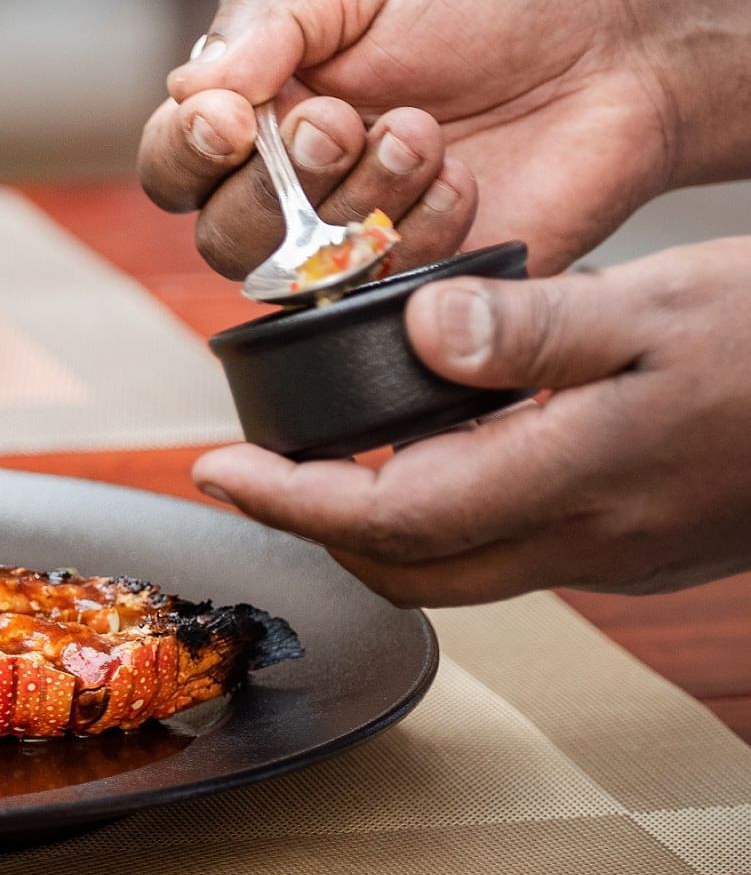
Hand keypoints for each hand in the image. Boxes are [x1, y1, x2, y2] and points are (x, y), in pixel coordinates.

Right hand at [139, 0, 677, 277]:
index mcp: (261, 104)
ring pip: (292, 272)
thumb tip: (191, 84)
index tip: (232, 118)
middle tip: (341, 120)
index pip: (175, 158)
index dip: (186, 150)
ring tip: (424, 132)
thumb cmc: (487, 0)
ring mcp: (352, 243)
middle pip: (219, 231)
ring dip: (354, 198)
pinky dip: (418, 231)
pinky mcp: (417, 285)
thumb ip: (268, 15)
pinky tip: (462, 179)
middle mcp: (292, 184)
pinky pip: (378, 294)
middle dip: (276, 181)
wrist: (613, 55)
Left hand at [195, 240, 750, 603]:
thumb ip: (535, 328)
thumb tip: (416, 335)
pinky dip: (450, 510)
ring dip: (380, 523)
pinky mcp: (644, 540)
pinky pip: (514, 545)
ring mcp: (619, 552)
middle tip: (254, 470)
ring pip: (460, 564)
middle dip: (316, 527)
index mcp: (573, 483)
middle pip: (409, 567)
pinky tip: (444, 451)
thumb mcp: (660, 308)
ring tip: (328, 457)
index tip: (214, 468)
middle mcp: (586, 540)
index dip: (288, 502)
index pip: (387, 521)